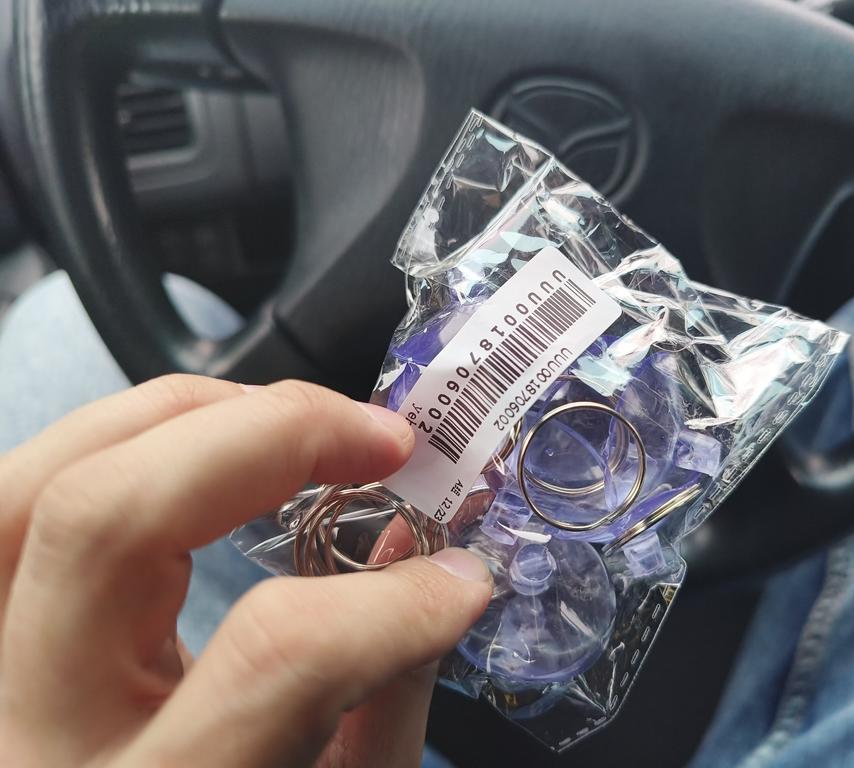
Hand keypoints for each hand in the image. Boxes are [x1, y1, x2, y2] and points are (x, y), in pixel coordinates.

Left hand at [0, 376, 491, 766]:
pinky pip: (15, 496)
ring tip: (291, 420)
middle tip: (376, 439)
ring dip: (184, 415)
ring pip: (33, 483)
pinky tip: (206, 444)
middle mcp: (35, 733)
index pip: (270, 658)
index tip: (456, 577)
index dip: (388, 602)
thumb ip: (382, 695)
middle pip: (110, 519)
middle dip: (270, 436)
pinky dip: (124, 441)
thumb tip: (433, 565)